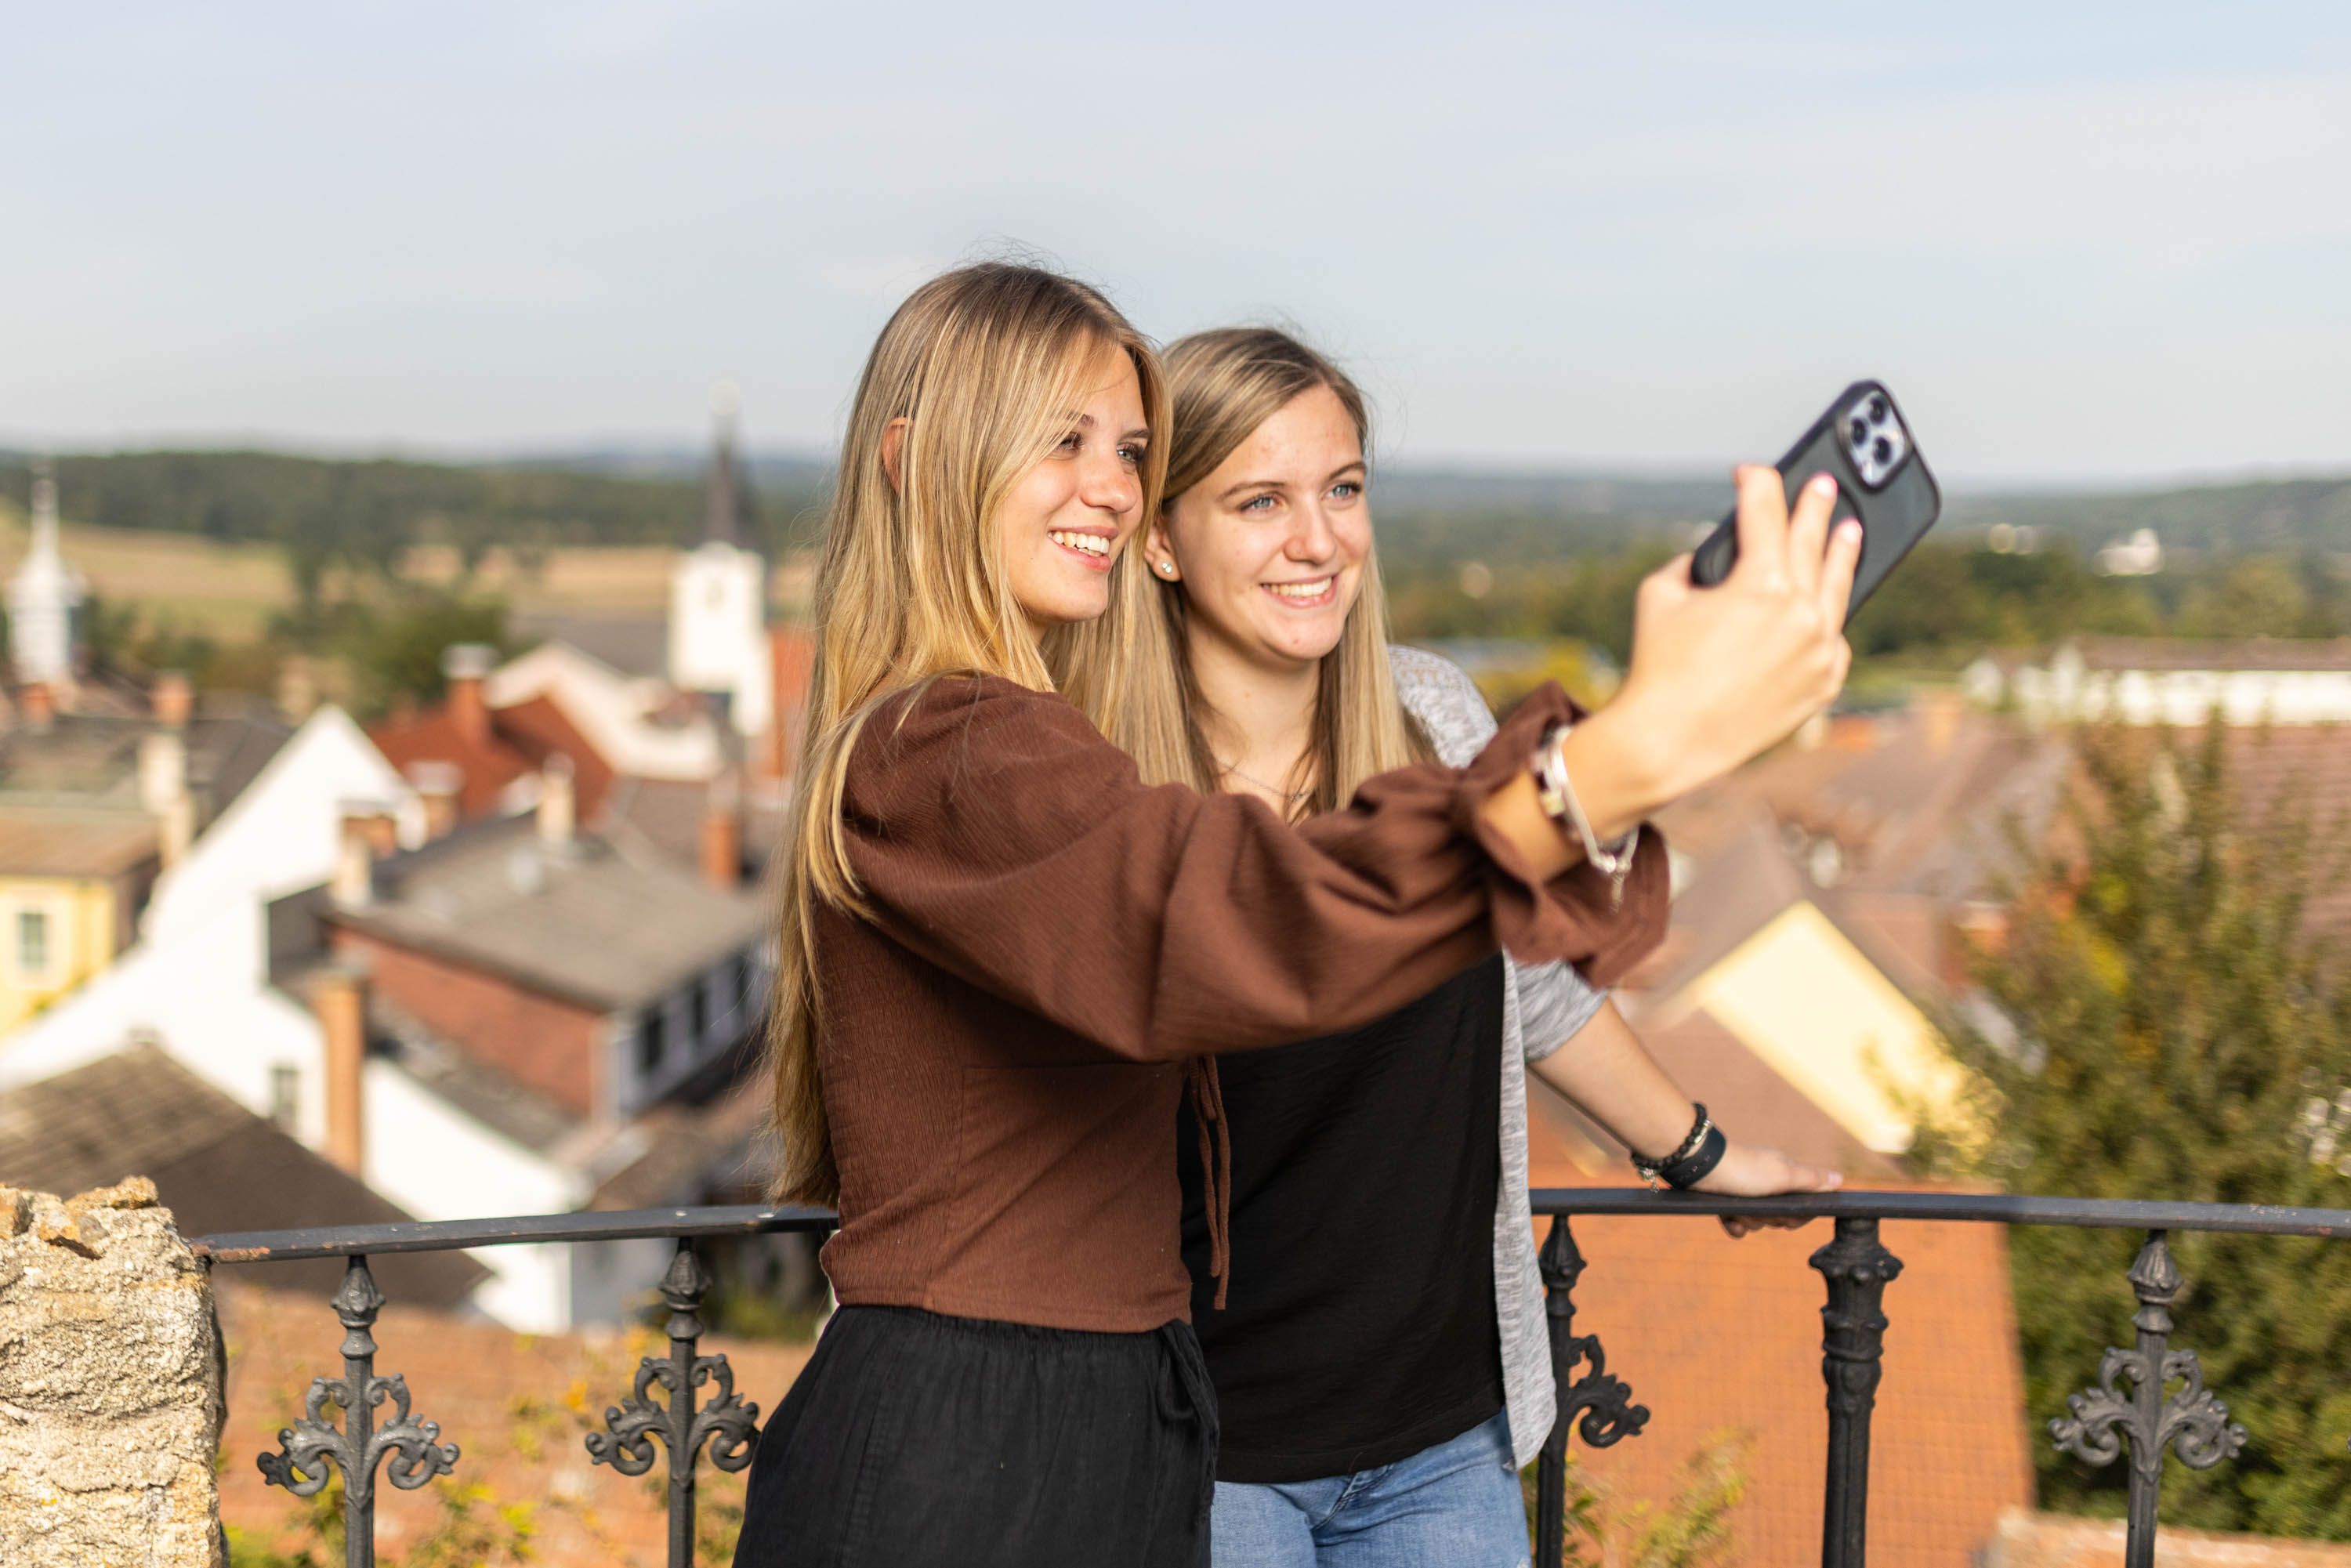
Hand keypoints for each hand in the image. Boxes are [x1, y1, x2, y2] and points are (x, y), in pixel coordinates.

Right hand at [1571, 467, 1859, 827]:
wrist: (1670, 740)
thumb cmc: (1658, 664)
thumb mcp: (1660, 594)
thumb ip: (1694, 563)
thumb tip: (1718, 556)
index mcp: (1760, 582)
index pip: (1765, 512)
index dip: (1757, 483)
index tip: (1752, 472)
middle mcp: (1800, 612)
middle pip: (1811, 541)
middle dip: (1813, 507)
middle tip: (1822, 484)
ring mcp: (1819, 649)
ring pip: (1838, 587)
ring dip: (1842, 551)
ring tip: (1849, 530)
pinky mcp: (1825, 681)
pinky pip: (1833, 638)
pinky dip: (1826, 619)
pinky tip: (1827, 601)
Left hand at [1690, 1141, 1841, 1237]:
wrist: (1699, 1168)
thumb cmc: (1745, 1169)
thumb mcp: (1784, 1175)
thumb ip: (1812, 1180)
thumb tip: (1839, 1180)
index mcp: (1784, 1175)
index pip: (1803, 1205)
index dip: (1797, 1216)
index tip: (1788, 1217)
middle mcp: (1766, 1184)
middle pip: (1779, 1216)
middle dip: (1769, 1219)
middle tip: (1758, 1208)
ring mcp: (1745, 1193)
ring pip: (1757, 1222)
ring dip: (1748, 1221)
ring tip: (1737, 1209)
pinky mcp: (1726, 1201)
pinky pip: (1737, 1224)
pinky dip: (1734, 1225)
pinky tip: (1729, 1220)